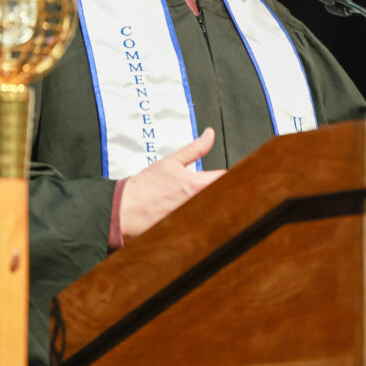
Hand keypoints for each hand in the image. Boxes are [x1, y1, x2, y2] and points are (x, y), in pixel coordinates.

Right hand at [120, 127, 225, 241]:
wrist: (125, 211)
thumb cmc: (144, 188)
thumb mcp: (170, 161)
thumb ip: (195, 148)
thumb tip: (210, 135)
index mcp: (197, 184)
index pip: (227, 178)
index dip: (235, 175)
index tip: (240, 173)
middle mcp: (198, 203)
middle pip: (225, 197)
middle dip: (227, 191)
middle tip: (227, 188)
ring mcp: (193, 219)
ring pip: (216, 212)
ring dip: (216, 206)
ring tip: (211, 203)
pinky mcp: (187, 231)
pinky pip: (202, 225)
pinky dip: (204, 220)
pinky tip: (197, 216)